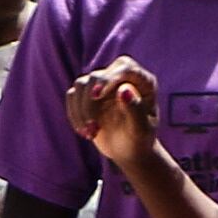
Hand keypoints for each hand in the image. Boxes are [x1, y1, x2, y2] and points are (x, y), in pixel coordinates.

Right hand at [65, 57, 158, 174]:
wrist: (130, 150)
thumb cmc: (141, 140)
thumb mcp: (141, 130)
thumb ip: (135, 110)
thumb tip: (124, 89)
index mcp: (144, 82)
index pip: (126, 67)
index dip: (109, 78)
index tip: (96, 96)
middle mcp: (123, 77)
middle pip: (97, 76)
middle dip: (90, 102)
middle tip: (93, 129)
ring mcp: (104, 84)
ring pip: (81, 84)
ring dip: (81, 110)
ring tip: (91, 134)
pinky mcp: (88, 93)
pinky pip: (72, 95)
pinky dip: (75, 114)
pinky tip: (84, 132)